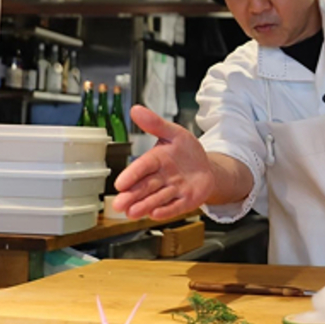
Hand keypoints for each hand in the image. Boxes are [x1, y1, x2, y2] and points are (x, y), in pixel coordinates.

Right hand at [113, 106, 214, 220]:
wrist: (206, 167)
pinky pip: (175, 206)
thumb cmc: (186, 151)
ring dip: (145, 205)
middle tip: (118, 205)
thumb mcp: (174, 133)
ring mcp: (172, 191)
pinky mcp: (185, 201)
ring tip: (132, 213)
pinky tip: (155, 214)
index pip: (142, 167)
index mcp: (155, 160)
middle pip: (144, 187)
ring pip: (157, 198)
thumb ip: (155, 124)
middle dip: (132, 196)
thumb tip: (135, 109)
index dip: (131, 175)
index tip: (120, 184)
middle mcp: (161, 178)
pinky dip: (166, 210)